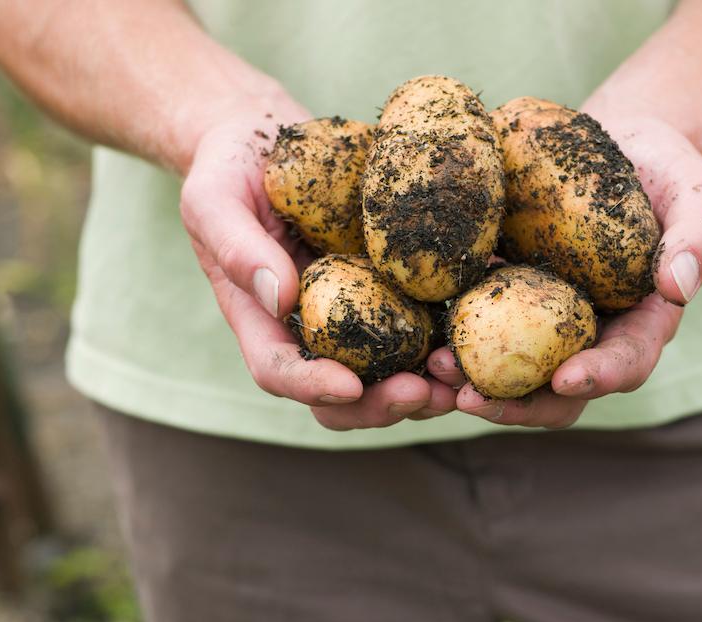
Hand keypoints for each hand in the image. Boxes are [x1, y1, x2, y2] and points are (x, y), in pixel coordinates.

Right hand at [178, 103, 456, 429]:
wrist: (266, 137)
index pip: (281, 371)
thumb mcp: (214, 198)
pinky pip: (426, 319)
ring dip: (430, 383)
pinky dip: (456, 332)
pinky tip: (487, 321)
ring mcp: (358, 311)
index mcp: (263, 319)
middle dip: (384, 404)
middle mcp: (314, 328)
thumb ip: (239, 247)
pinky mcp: (394, 284)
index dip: (314, 388)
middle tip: (425, 391)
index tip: (350, 386)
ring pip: (393, 369)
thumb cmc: (228, 167)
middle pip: (345, 394)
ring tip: (465, 379)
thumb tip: (284, 297)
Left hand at [426, 114, 701, 427]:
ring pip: (508, 367)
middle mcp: (589, 332)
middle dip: (515, 402)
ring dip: (470, 379)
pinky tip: (415, 329)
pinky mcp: (506, 293)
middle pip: (556, 389)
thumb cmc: (668, 167)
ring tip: (433, 370)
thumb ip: (699, 239)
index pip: (625, 362)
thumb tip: (678, 288)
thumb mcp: (700, 193)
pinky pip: (476, 322)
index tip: (565, 379)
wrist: (621, 139)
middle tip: (471, 398)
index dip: (597, 376)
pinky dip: (448, 332)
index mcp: (641, 321)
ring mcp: (543, 318)